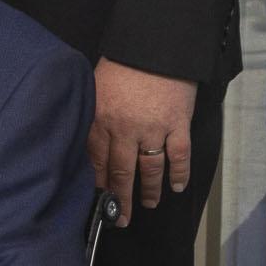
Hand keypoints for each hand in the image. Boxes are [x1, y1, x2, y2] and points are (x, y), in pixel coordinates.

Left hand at [89, 59, 196, 225]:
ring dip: (149, 191)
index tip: (98, 200)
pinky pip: (178, 156)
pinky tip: (177, 187)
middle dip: (120, 198)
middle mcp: (124, 130)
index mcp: (100, 120)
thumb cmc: (121, 64)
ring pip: (150, 169)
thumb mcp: (95, 88)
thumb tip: (87, 140)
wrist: (154, 46)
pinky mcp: (177, 125)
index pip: (95, 160)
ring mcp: (152, 129)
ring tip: (148, 205)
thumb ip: (93, 114)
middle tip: (121, 219)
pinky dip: (179, 174)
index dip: (98, 183)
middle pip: (121, 172)